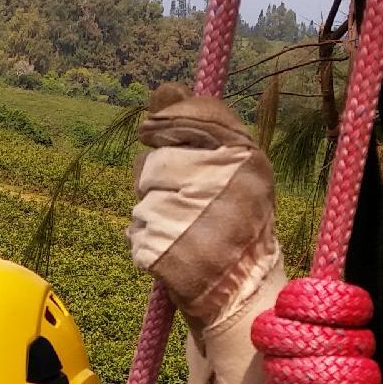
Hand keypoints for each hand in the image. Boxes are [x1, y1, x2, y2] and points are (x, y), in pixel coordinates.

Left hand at [127, 82, 286, 383]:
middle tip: (181, 201)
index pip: (193, 115)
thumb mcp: (236, 170)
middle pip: (157, 158)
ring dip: (151, 213)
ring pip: (143, 197)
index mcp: (246, 157)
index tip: (154, 131)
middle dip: (157, 177)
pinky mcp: (166, 252)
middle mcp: (221, 184)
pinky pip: (136, 232)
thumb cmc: (238, 225)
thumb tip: (163, 88)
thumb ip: (201, 127)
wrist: (244, 294)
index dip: (165, 121)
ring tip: (182, 231)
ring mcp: (192, 219)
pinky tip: (173, 253)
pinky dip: (146, 243)